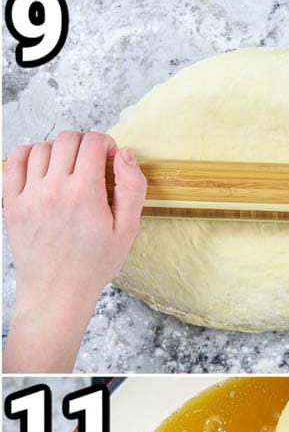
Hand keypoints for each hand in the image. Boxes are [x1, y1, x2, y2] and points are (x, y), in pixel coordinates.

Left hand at [3, 131, 146, 372]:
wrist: (57, 291)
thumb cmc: (94, 264)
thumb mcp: (127, 230)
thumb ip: (132, 188)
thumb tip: (125, 154)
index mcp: (86, 193)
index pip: (93, 143)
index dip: (107, 144)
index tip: (110, 159)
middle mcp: (54, 188)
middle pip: (67, 140)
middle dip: (85, 144)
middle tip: (92, 163)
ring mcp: (29, 194)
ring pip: (41, 147)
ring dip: (58, 150)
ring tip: (68, 168)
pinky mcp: (12, 202)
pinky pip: (14, 162)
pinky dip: (28, 155)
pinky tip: (42, 166)